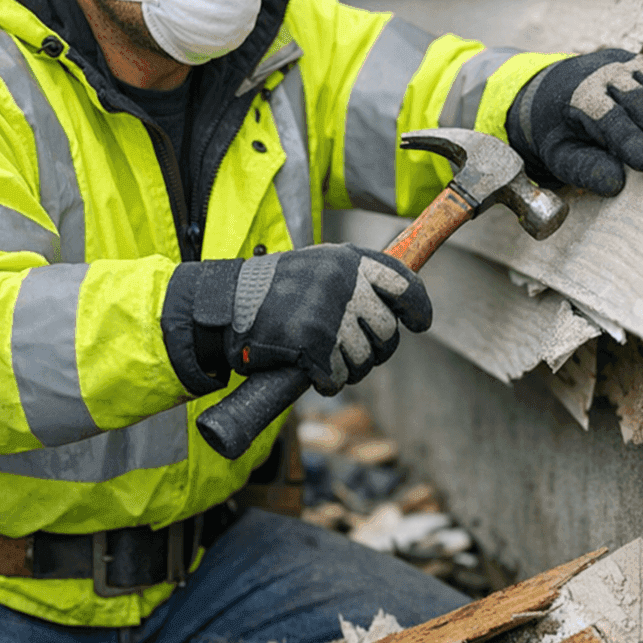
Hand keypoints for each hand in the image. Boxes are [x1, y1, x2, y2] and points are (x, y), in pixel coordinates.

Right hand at [163, 244, 430, 395]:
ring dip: (350, 370)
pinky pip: (337, 378)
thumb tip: (393, 305)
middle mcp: (346, 283)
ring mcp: (331, 314)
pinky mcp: (314, 345)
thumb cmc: (270, 290)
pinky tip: (314, 375)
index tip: (419, 322)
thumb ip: (351, 277)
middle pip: (387, 332)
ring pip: (364, 360)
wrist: (224, 304)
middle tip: (357, 354)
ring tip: (327, 361)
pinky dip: (328, 382)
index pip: (404, 283)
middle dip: (377, 350)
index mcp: (349, 260)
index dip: (417, 307)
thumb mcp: (316, 265)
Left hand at [507, 51, 642, 196]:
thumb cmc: (562, 129)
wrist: (557, 89)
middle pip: (638, 97)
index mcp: (579, 96)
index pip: (606, 117)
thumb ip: (584, 168)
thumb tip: (615, 184)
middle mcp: (605, 74)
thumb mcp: (560, 154)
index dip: (628, 138)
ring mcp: (630, 66)